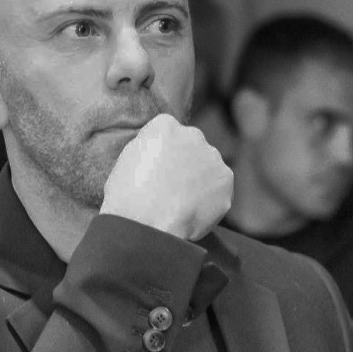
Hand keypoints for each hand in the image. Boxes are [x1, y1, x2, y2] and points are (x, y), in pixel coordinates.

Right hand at [100, 113, 232, 240]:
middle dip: (184, 162)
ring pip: (207, 166)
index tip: (156, 170)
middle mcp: (192, 134)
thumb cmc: (127, 197)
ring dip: (199, 180)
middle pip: (191, 146)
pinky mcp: (225, 180)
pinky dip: (209, 199)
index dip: (162, 154)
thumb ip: (149, 149)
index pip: (168, 133)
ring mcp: (212, 156)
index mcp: (165, 125)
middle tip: (171, 188)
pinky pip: (218, 188)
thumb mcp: (127, 160)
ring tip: (181, 203)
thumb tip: (160, 153)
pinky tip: (192, 211)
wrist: (146, 225)